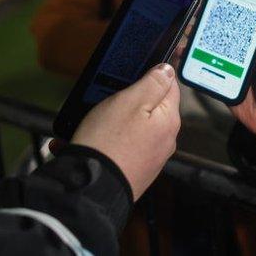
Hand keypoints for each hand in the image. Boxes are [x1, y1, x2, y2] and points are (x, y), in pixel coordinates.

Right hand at [72, 64, 180, 200]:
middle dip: (129, 98)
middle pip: (151, 107)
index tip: (137, 68)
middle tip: (104, 95)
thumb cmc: (109, 140)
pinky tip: (85, 140)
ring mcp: (150, 157)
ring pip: (133, 128)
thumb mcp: (130, 101)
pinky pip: (121, 147)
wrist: (91, 188)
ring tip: (88, 120)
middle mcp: (165, 140)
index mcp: (169, 120)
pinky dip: (106, 140)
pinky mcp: (134, 170)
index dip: (155, 72)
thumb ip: (153, 83)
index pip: (170, 85)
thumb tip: (168, 70)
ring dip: (113, 120)